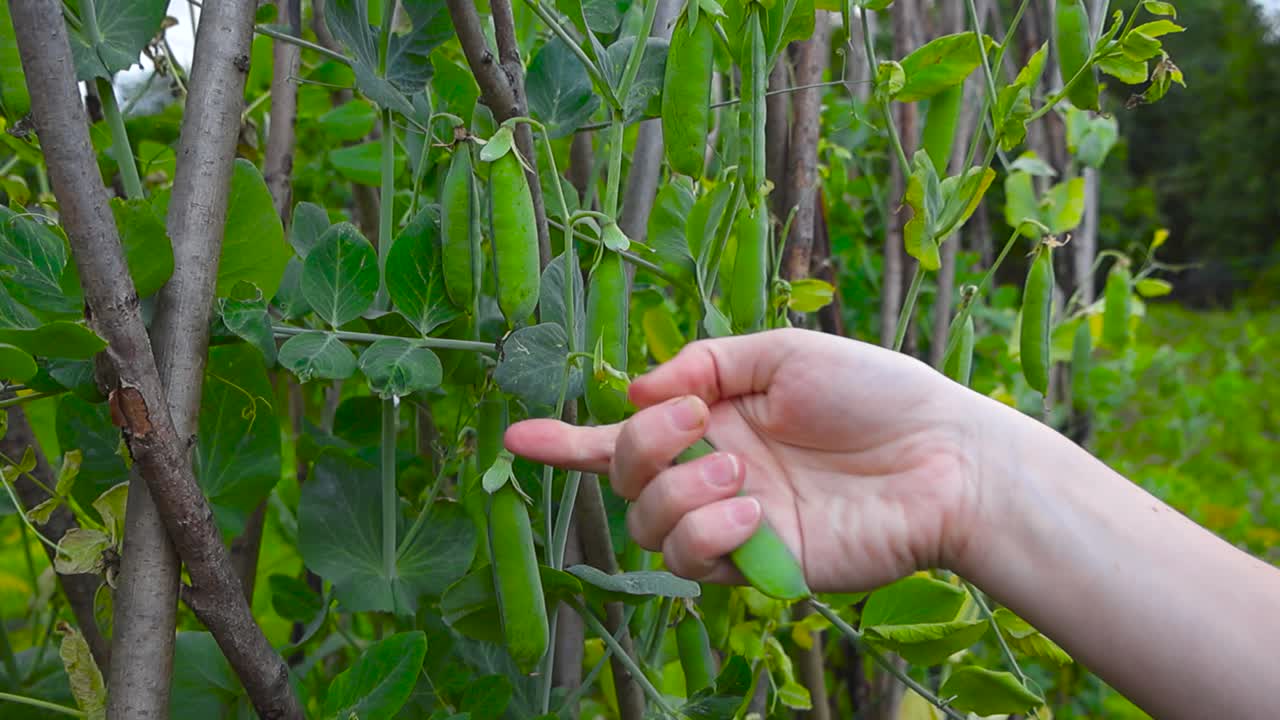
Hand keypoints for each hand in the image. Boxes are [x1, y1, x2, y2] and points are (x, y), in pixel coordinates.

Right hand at [505, 328, 990, 592]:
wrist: (946, 455)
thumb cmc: (876, 393)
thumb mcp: (785, 352)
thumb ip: (708, 364)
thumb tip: (635, 394)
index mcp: (716, 420)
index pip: (625, 437)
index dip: (567, 440)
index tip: (515, 437)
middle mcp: (714, 473)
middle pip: (626, 478)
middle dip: (644, 447)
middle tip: (698, 420)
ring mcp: (735, 523)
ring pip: (648, 527)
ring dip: (677, 493)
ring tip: (740, 472)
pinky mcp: (762, 566)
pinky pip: (694, 561)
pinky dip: (707, 532)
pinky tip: (753, 510)